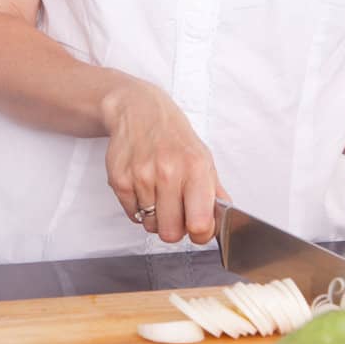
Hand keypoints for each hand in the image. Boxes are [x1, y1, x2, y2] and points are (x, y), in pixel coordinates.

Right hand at [101, 79, 229, 244]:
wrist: (138, 110)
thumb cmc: (173, 135)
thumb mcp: (203, 157)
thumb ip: (215, 191)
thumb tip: (225, 219)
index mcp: (195, 168)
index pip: (200, 224)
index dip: (200, 233)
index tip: (198, 228)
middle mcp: (168, 172)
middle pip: (171, 233)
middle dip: (174, 228)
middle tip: (176, 212)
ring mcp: (141, 176)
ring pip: (150, 225)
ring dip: (155, 215)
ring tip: (158, 193)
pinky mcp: (119, 179)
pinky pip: (132, 214)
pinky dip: (138, 207)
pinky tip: (143, 187)